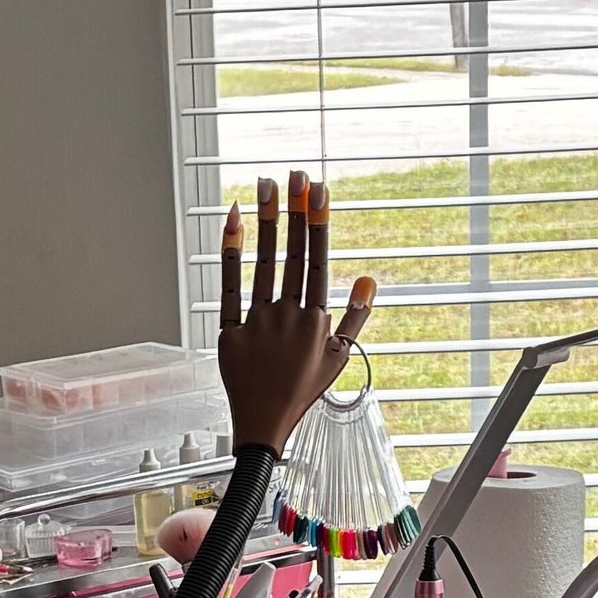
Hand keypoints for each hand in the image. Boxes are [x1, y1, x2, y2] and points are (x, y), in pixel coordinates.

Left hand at [218, 171, 377, 456]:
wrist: (264, 424)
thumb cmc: (303, 389)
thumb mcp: (339, 356)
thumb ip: (356, 316)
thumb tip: (368, 279)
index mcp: (316, 321)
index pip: (318, 261)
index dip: (318, 223)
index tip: (319, 190)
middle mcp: (288, 317)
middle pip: (291, 254)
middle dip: (294, 211)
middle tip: (294, 173)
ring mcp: (258, 323)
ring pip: (262, 264)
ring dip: (266, 222)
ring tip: (266, 185)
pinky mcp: (230, 330)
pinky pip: (229, 285)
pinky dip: (230, 251)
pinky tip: (234, 220)